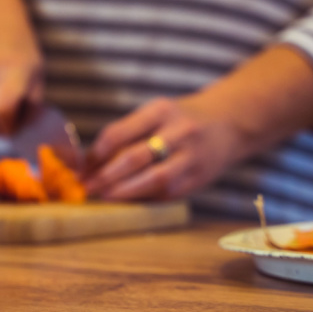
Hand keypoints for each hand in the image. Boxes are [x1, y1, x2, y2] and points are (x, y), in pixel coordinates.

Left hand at [83, 96, 245, 200]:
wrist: (231, 123)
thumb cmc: (181, 119)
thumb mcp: (157, 113)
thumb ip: (127, 133)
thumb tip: (90, 161)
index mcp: (161, 110)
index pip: (119, 133)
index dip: (96, 154)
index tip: (81, 167)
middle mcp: (179, 131)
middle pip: (134, 158)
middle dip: (106, 176)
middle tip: (87, 187)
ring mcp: (192, 156)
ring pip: (154, 179)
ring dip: (125, 191)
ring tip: (105, 197)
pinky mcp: (200, 178)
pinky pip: (168, 192)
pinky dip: (146, 198)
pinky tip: (129, 201)